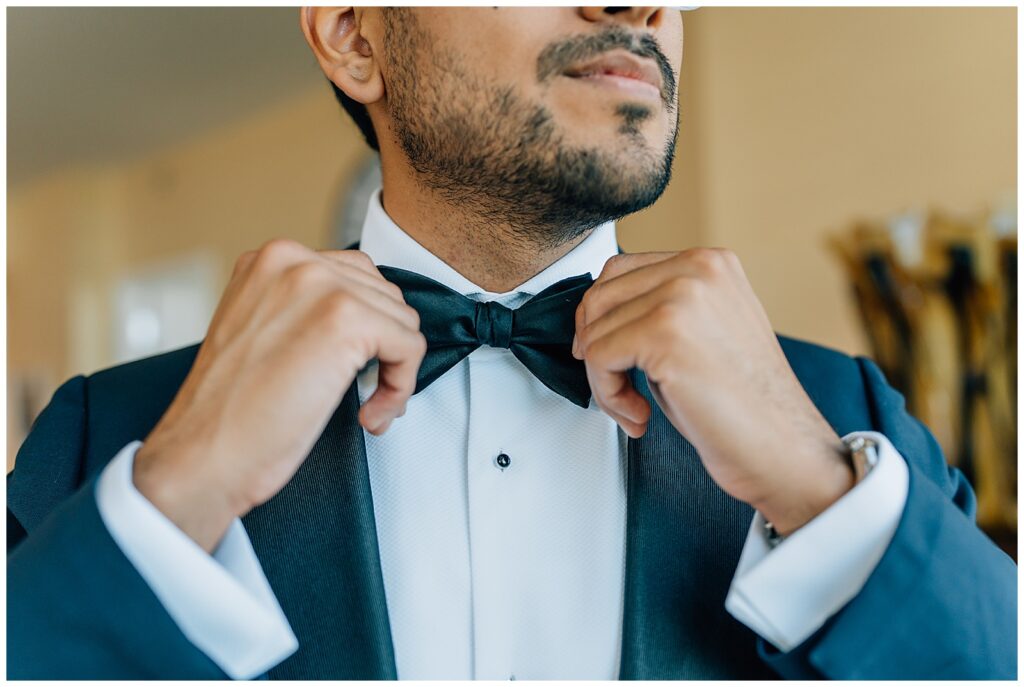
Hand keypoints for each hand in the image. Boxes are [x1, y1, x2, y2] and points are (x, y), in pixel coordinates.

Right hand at [133, 239, 425, 551]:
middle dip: (384, 348)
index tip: (353, 369)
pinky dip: (401, 387)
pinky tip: (371, 414)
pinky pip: (410, 346)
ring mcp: (320, 286)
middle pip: (383, 295)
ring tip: (366, 406)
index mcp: (270, 260)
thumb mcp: (262, 333)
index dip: (366, 328)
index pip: (354, 275)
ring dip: (394, 371)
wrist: (203, 455)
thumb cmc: (231, 412)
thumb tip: (366, 319)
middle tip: (366, 394)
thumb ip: (303, 310)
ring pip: (402, 321)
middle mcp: (293, 261)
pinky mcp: (345, 320)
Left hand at [573, 249, 853, 534]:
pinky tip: (640, 416)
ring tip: (634, 409)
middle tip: (617, 389)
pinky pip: (596, 357)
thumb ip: (661, 310)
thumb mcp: (701, 334)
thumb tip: (597, 315)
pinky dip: (607, 395)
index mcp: (710, 262)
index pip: (620, 272)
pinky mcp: (664, 332)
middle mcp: (698, 268)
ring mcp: (681, 296)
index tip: (609, 358)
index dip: (602, 321)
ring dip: (603, 380)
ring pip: (593, 331)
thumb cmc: (744, 406)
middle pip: (600, 297)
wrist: (782, 449)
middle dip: (596, 349)